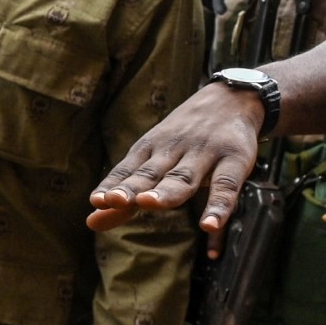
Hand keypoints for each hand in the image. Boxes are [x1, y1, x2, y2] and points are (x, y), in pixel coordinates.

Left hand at [87, 81, 264, 253]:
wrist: (231, 99)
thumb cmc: (185, 138)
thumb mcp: (154, 160)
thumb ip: (128, 196)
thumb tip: (91, 223)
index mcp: (151, 149)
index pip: (127, 170)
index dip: (112, 185)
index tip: (96, 200)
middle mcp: (174, 150)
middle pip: (151, 173)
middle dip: (132, 187)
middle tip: (115, 200)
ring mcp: (204, 153)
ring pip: (183, 176)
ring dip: (167, 191)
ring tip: (150, 204)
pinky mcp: (234, 159)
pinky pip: (225, 185)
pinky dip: (218, 206)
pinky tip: (210, 225)